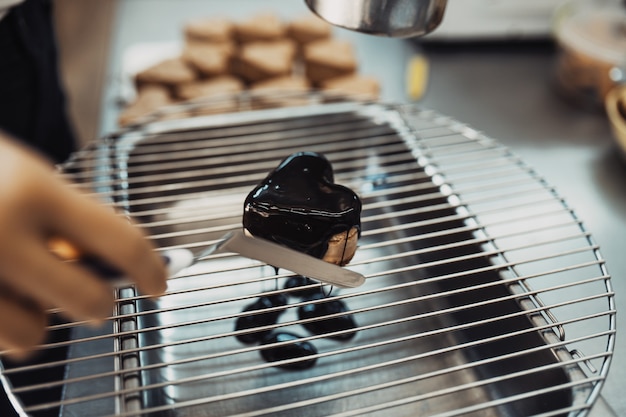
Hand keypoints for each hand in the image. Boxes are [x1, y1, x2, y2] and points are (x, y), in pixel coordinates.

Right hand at [0, 134, 166, 358]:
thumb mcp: (24, 174)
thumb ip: (67, 217)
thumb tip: (116, 264)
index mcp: (33, 190)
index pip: (123, 241)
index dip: (152, 268)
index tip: (160, 282)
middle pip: (88, 302)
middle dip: (97, 302)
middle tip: (90, 294)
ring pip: (33, 338)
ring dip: (35, 319)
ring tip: (15, 285)